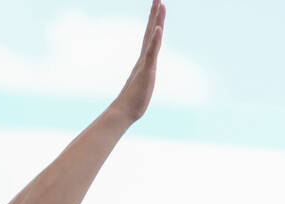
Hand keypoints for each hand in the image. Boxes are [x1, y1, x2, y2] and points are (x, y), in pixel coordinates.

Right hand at [109, 0, 164, 122]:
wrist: (124, 112)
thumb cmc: (132, 102)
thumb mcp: (141, 87)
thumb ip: (142, 80)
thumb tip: (141, 79)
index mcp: (144, 60)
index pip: (150, 36)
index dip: (154, 21)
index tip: (158, 6)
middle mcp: (144, 58)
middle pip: (151, 31)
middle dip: (155, 14)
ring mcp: (145, 63)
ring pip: (152, 38)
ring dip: (156, 21)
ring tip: (160, 5)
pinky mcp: (146, 71)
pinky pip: (151, 52)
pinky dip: (155, 40)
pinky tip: (159, 28)